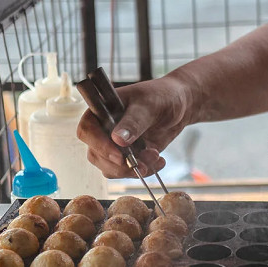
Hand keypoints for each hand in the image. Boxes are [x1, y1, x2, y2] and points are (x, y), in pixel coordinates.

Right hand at [77, 76, 194, 179]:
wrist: (180, 105)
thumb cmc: (162, 96)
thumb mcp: (149, 105)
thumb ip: (134, 122)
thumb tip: (117, 140)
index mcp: (102, 110)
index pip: (87, 130)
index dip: (99, 145)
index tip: (119, 156)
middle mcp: (103, 129)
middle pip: (96, 154)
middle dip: (120, 163)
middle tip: (142, 163)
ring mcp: (114, 144)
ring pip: (109, 167)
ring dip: (132, 168)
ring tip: (156, 156)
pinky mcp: (128, 155)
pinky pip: (126, 171)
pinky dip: (142, 171)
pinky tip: (158, 161)